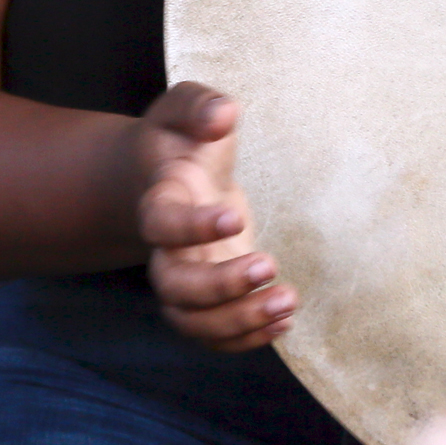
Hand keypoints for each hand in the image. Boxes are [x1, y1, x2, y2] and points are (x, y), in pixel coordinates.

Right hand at [134, 81, 293, 351]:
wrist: (169, 173)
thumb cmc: (183, 138)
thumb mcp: (187, 107)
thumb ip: (201, 106)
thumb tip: (224, 113)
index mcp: (158, 201)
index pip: (160, 225)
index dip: (192, 228)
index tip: (237, 216)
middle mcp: (164, 250)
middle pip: (173, 288)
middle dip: (220, 286)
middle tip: (269, 266)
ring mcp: (184, 277)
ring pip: (192, 322)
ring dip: (239, 320)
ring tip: (287, 303)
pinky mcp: (207, 297)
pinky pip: (213, 335)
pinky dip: (245, 338)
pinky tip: (283, 322)